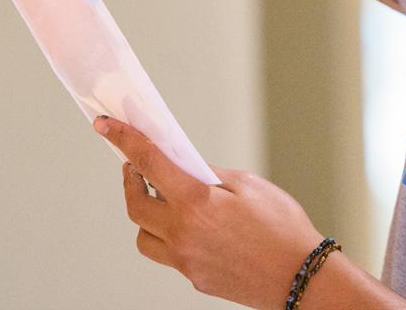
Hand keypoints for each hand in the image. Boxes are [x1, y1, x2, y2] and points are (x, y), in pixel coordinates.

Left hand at [94, 116, 323, 308]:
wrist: (301, 278)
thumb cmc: (282, 227)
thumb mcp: (247, 184)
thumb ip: (209, 174)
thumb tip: (185, 170)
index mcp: (194, 202)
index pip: (148, 163)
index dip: (124, 140)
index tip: (104, 126)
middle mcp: (183, 234)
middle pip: (135, 206)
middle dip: (130, 181)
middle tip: (135, 166)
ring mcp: (186, 262)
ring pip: (144, 237)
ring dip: (146, 215)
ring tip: (164, 199)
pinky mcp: (195, 279)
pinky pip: (169, 255)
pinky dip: (170, 236)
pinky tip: (192, 226)